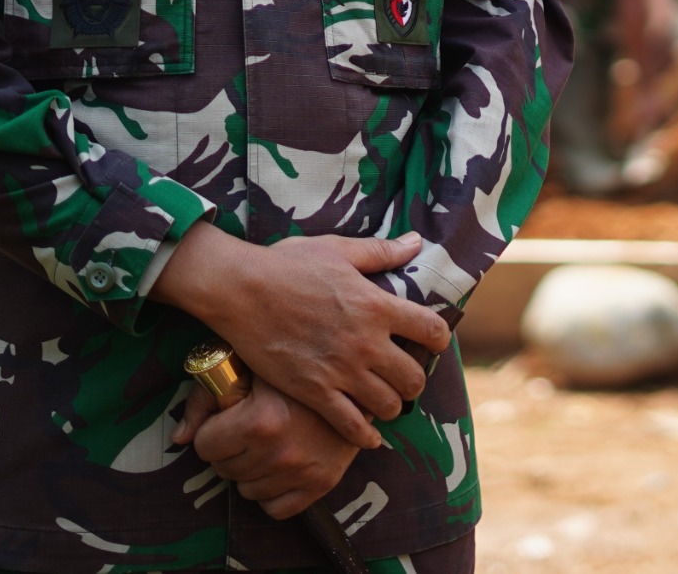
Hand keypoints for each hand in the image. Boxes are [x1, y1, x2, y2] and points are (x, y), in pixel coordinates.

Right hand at [152, 226, 449, 448]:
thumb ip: (382, 252)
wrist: (240, 290)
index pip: (432, 330)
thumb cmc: (287, 264)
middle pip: (414, 377)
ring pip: (389, 405)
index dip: (438, 338)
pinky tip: (368, 435)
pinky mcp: (314, 392)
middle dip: (415, 379)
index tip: (430, 341)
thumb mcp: (338, 250)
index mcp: (377, 305)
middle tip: (406, 377)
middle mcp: (366, 342)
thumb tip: (416, 242)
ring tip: (384, 400)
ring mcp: (341, 370)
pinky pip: (352, 426)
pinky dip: (365, 435)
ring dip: (392, 405)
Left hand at [174, 379, 356, 518]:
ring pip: (246, 491)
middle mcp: (279, 452)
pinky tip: (280, 465)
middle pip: (224, 469)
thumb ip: (206, 399)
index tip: (228, 419)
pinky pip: (275, 509)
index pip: (205, 447)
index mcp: (259, 421)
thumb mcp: (249, 368)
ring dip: (250, 470)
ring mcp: (301, 472)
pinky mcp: (321, 484)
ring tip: (267, 443)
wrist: (356, 376)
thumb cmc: (295, 366)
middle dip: (230, 450)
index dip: (213, 431)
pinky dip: (272, 492)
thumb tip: (178, 439)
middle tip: (249, 428)